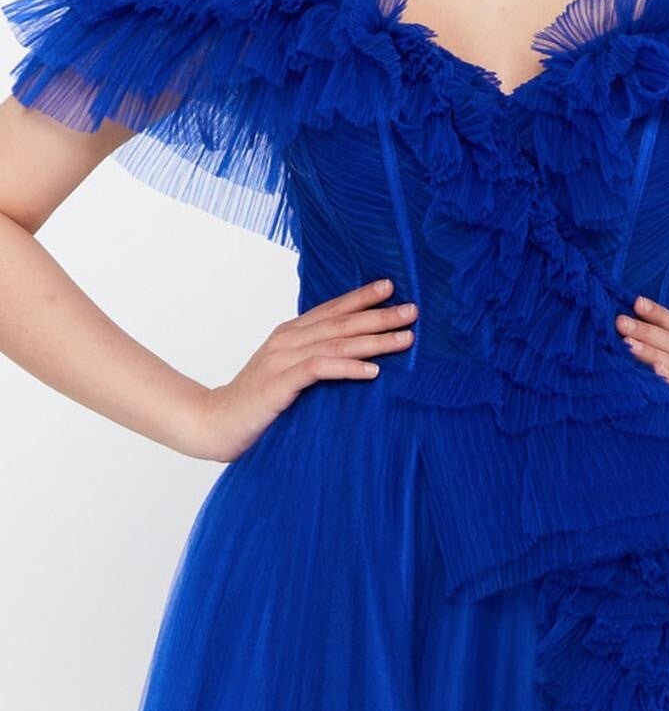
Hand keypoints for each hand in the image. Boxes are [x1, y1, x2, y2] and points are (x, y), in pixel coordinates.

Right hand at [182, 277, 418, 463]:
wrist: (212, 423)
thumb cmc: (254, 403)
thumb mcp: (286, 375)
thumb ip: (312, 361)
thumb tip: (350, 357)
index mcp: (290, 334)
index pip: (332, 310)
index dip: (361, 297)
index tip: (391, 287)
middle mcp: (287, 340)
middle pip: (341, 323)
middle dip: (380, 315)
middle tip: (413, 310)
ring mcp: (282, 360)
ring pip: (337, 343)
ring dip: (374, 339)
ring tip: (406, 339)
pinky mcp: (279, 384)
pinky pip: (319, 369)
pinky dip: (348, 367)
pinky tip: (373, 370)